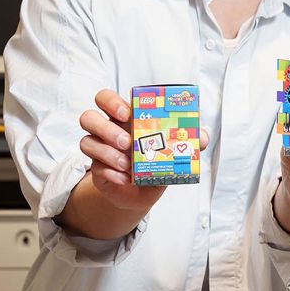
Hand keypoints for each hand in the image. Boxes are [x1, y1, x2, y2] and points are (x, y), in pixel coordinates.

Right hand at [79, 88, 207, 212]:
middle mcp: (107, 130)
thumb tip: (203, 137)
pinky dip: (111, 173)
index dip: (111, 102)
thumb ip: (190, 140)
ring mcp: (99, 150)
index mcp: (124, 117)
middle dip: (105, 127)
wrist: (143, 191)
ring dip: (106, 152)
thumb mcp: (173, 150)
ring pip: (86, 141)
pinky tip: (125, 178)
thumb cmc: (156, 160)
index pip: (105, 99)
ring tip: (127, 164)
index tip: (127, 113)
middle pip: (88, 117)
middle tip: (127, 141)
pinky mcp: (97, 170)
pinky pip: (95, 168)